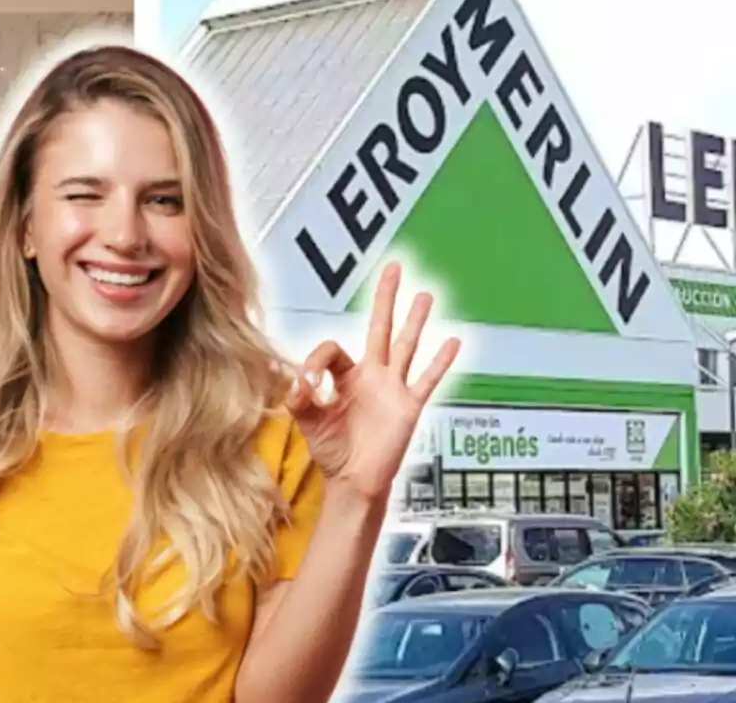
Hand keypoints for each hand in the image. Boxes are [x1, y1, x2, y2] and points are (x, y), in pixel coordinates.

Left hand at [284, 263, 460, 501]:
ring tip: (425, 295)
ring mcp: (392, 388)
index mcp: (344, 376)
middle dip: (385, 299)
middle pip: (379, 328)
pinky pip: (426, 380)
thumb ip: (299, 401)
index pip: (333, 349)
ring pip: (406, 346)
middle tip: (393, 269)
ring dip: (415, 321)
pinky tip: (453, 342)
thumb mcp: (307, 422)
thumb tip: (297, 383)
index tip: (307, 383)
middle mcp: (370, 375)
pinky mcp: (408, 406)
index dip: (316, 361)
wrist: (353, 481)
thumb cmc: (332, 451)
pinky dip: (440, 362)